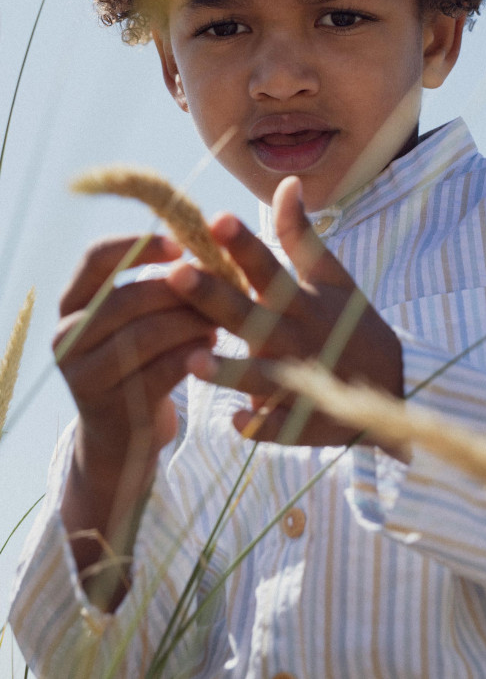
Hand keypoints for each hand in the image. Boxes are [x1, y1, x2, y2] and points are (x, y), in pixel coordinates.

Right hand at [55, 234, 217, 606]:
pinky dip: (191, 356)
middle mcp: (67, 336)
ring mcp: (83, 375)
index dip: (140, 246)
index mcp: (72, 303)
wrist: (123, 441)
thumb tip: (212, 241)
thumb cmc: (144, 361)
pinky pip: (157, 372)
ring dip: (190, 323)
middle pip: (125, 298)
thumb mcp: (139, 319)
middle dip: (179, 291)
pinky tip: (213, 351)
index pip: (97, 258)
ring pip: (142, 335)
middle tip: (221, 288)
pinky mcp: (110, 407)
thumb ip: (160, 283)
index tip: (182, 244)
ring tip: (220, 319)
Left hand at [168, 176, 402, 446]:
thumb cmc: (350, 324)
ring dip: (229, 370)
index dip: (242, 243)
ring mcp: (302, 380)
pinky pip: (279, 427)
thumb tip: (285, 181)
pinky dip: (261, 426)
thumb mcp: (332, 276)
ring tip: (194, 361)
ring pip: (260, 376)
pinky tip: (236, 424)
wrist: (395, 385)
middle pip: (249, 315)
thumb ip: (301, 234)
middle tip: (176, 275)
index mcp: (302, 299)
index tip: (215, 218)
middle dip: (213, 296)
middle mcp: (297, 337)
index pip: (267, 265)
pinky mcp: (306, 422)